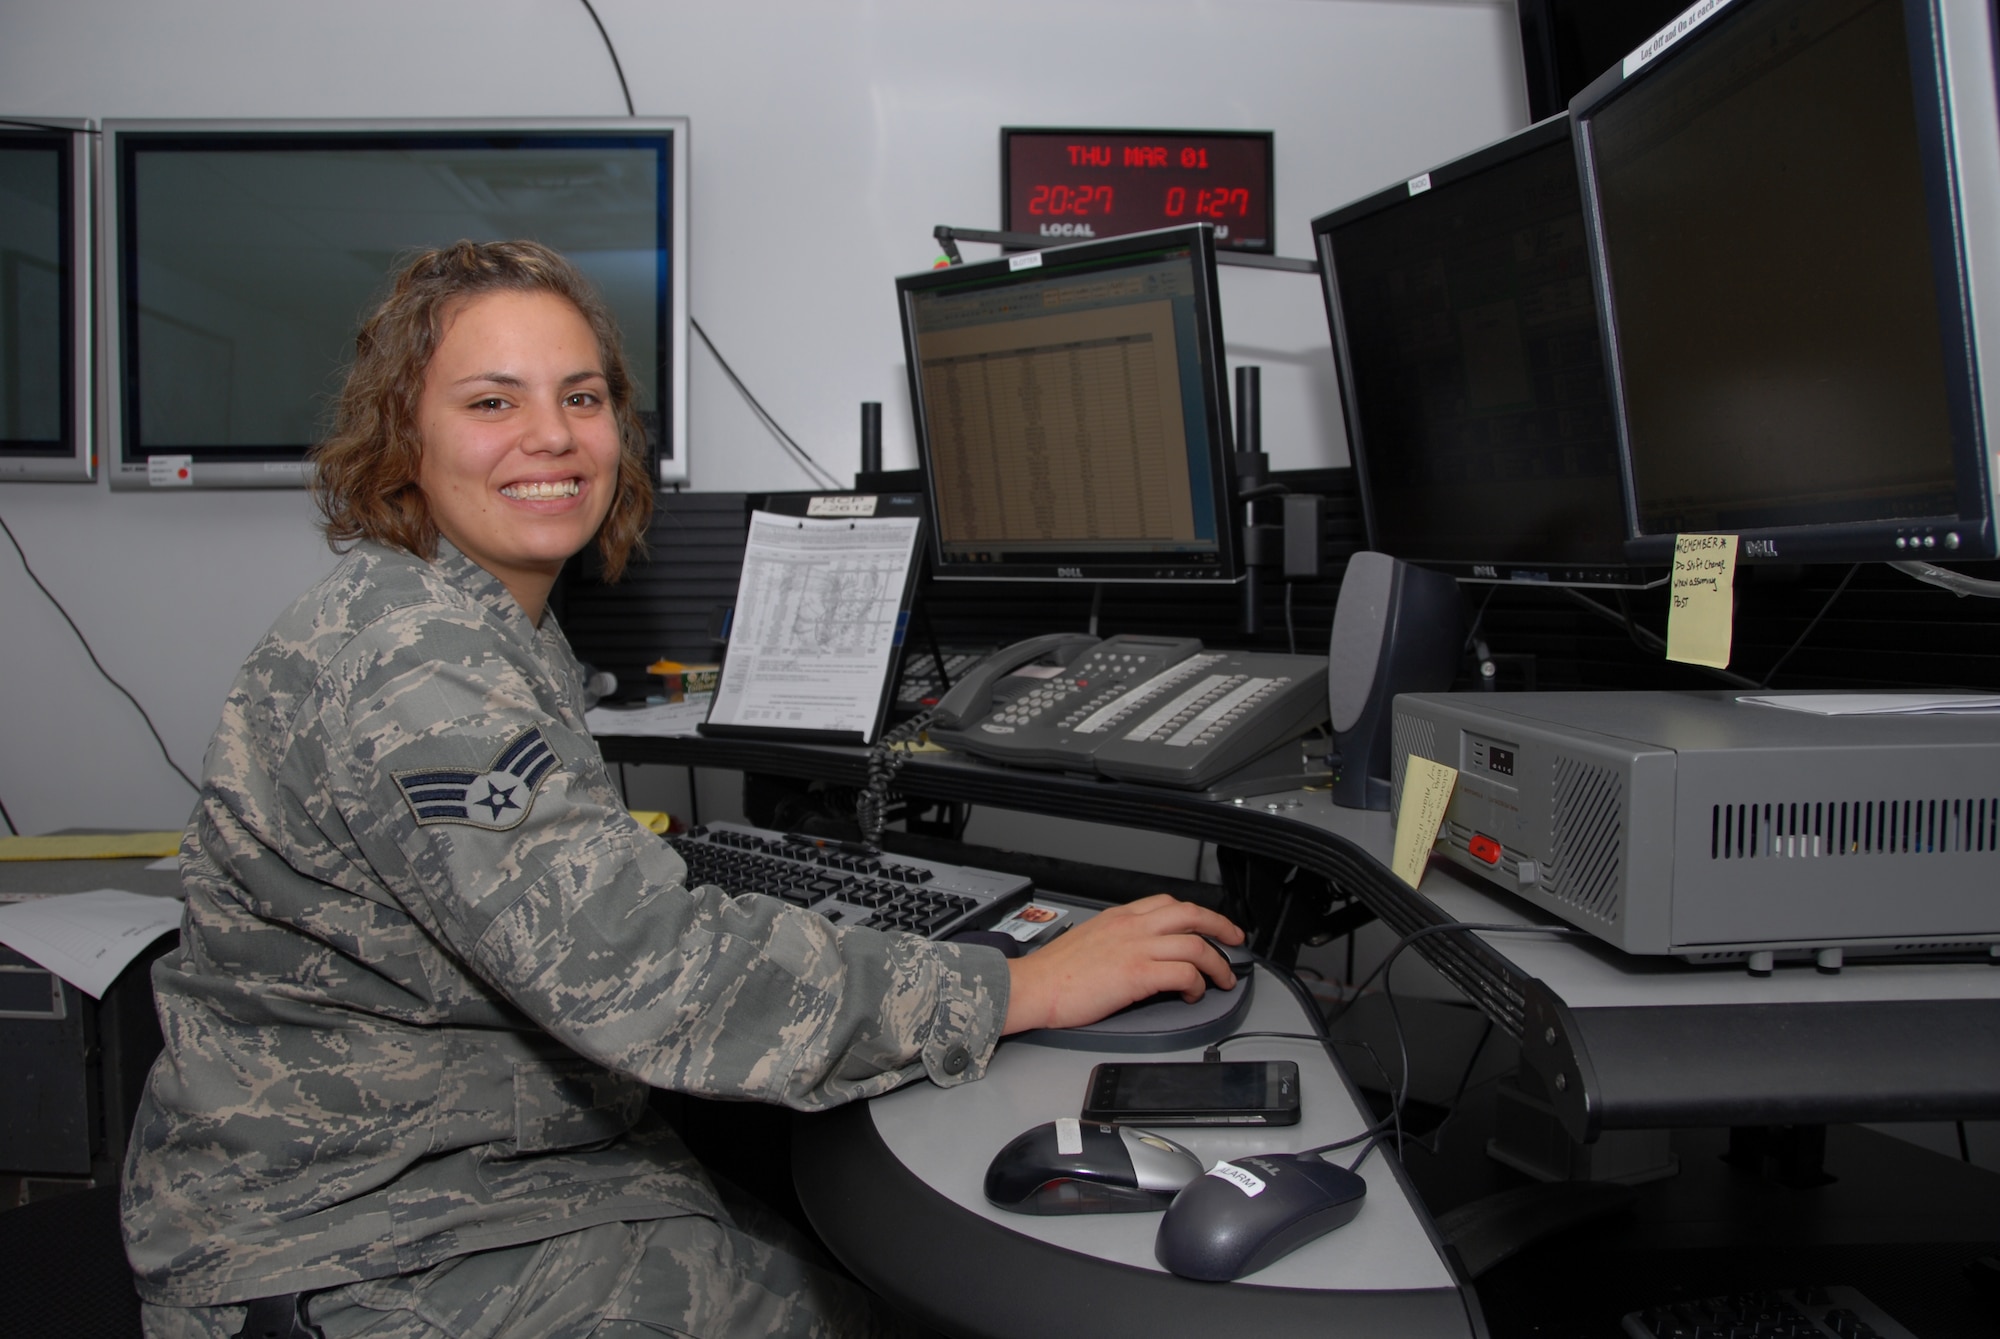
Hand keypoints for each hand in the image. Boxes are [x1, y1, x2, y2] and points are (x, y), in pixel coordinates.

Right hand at [1001, 895, 1244, 1034]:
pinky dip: (1197, 984)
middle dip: (1221, 927)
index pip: (1169, 903)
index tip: (1209, 925)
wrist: (1033, 987)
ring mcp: (1136, 948)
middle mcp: (1131, 927)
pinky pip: (1184, 973)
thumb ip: (1118, 939)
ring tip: (1221, 979)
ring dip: (1216, 963)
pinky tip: (1193, 994)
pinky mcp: (1137, 975)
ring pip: (1195, 944)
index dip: (1197, 913)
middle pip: (1191, 914)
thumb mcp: (1090, 940)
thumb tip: (1139, 952)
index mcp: (1120, 917)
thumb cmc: (1054, 972)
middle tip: (1235, 941)